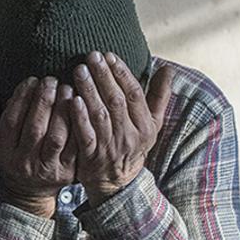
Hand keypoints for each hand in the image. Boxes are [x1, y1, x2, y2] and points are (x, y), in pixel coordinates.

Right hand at [0, 77, 77, 216]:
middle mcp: (23, 162)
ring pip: (56, 137)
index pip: (11, 120)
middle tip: (51, 80)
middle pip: (34, 128)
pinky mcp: (68, 172)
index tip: (31, 79)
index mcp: (3, 150)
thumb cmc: (10, 153)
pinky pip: (75, 147)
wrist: (28, 190)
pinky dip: (78, 127)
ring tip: (67, 89)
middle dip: (44, 101)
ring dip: (63, 111)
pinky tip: (81, 108)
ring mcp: (46, 168)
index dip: (21, 98)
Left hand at [68, 52, 174, 204]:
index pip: (135, 94)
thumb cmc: (132, 145)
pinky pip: (86, 134)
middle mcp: (130, 136)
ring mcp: (111, 147)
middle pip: (117, 101)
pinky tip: (72, 99)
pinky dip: (79, 116)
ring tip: (79, 70)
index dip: (122, 73)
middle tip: (91, 56)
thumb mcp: (151, 125)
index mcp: (146, 126)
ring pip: (100, 115)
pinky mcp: (92, 156)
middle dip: (104, 76)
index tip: (109, 55)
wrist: (117, 183)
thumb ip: (158, 97)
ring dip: (89, 90)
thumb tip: (167, 69)